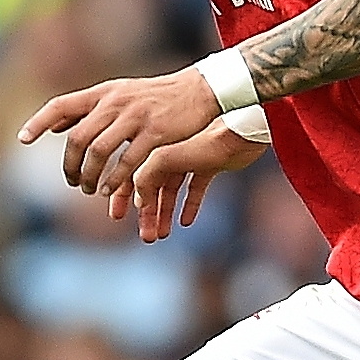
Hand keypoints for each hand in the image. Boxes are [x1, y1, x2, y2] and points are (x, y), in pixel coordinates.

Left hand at [18, 68, 226, 195]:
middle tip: (72, 182)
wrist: (201, 91)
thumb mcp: (118, 95)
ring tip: (90, 190)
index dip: (38, 122)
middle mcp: (115, 102)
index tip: (22, 139)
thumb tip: (53, 126)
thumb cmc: (155, 98)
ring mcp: (135, 117)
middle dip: (70, 165)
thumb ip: (87, 111)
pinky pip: (128, 161)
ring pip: (99, 152)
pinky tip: (110, 192)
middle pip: (77, 137)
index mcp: (103, 92)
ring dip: (89, 176)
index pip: (61, 105)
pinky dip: (115, 180)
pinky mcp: (155, 132)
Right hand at [110, 122, 267, 241]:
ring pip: (172, 191)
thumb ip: (147, 176)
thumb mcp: (167, 157)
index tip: (117, 215)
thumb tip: (137, 199)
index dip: (122, 194)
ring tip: (161, 234)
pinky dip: (190, 204)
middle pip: (151, 186)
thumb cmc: (205, 139)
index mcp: (155, 145)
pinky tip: (186, 221)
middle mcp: (171, 150)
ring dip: (165, 213)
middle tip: (145, 236)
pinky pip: (197, 188)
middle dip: (146, 212)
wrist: (242, 124)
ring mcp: (192, 157)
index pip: (131, 172)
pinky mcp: (213, 163)